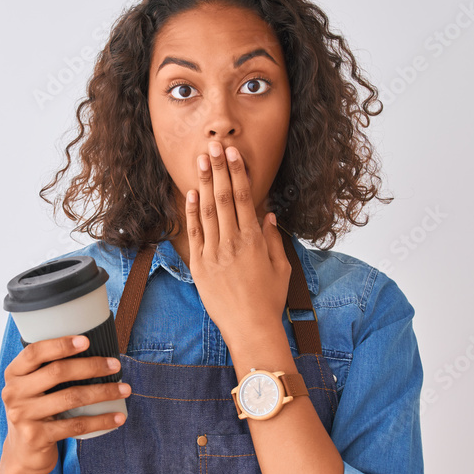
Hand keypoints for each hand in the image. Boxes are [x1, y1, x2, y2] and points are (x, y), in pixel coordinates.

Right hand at [0, 335, 130, 473]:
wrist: (22, 454)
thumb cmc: (36, 411)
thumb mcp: (32, 388)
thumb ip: (48, 369)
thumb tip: (92, 348)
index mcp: (14, 374)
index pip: (35, 352)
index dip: (61, 344)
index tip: (87, 341)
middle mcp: (13, 393)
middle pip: (57, 372)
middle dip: (91, 366)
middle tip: (115, 366)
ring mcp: (23, 416)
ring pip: (71, 398)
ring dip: (103, 392)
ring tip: (125, 390)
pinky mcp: (37, 437)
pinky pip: (75, 426)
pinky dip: (100, 420)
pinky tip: (118, 417)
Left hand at [184, 140, 290, 350]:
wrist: (250, 328)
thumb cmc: (269, 300)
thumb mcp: (281, 268)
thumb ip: (274, 240)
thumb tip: (268, 215)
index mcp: (254, 240)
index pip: (244, 198)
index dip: (238, 173)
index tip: (233, 153)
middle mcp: (233, 242)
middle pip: (224, 197)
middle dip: (219, 169)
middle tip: (213, 145)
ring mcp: (214, 253)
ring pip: (208, 210)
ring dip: (204, 183)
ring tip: (201, 160)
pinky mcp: (200, 266)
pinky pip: (195, 233)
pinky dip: (192, 212)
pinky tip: (191, 193)